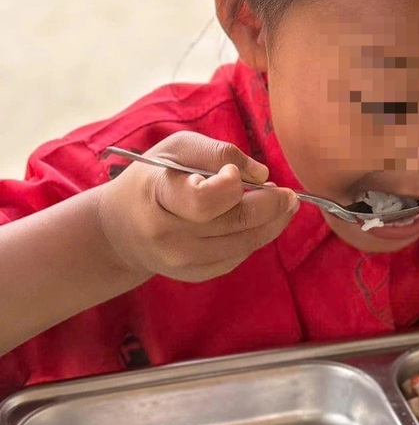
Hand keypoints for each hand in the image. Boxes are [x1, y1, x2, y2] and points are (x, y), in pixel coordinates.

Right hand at [97, 132, 297, 281]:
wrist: (123, 228)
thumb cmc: (155, 179)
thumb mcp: (176, 149)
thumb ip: (218, 152)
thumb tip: (261, 174)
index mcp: (158, 196)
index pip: (203, 200)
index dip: (230, 186)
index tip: (236, 174)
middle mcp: (168, 234)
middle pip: (236, 222)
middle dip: (271, 205)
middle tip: (289, 194)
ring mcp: (181, 260)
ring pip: (245, 243)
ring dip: (274, 223)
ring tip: (286, 205)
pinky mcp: (195, 274)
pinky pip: (239, 256)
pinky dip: (257, 237)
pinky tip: (264, 222)